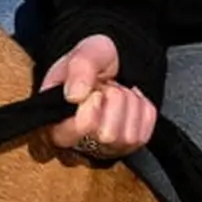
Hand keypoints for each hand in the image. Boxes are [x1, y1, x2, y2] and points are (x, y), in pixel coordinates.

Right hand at [35, 34, 153, 160]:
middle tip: (104, 87)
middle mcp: (80, 143)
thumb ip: (78, 69)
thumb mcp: (83, 53)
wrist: (115, 62)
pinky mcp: (131, 145)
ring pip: (129, 136)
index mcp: (56, 125)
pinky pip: (145, 131)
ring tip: (115, 92)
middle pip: (108, 135)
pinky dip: (141, 109)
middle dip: (112, 100)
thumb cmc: (93, 63)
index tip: (95, 90)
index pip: (76, 132)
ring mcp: (107, 148)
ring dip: (128, 103)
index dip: (90, 109)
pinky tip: (128, 101)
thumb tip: (76, 96)